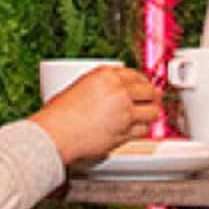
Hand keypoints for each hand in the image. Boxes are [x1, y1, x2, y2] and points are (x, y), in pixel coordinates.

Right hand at [33, 66, 163, 165]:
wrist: (56, 133)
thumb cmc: (60, 113)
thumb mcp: (80, 86)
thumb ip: (100, 86)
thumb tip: (112, 90)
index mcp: (106, 75)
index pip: (136, 75)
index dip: (143, 83)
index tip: (144, 87)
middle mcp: (119, 90)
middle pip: (150, 91)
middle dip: (152, 97)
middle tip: (152, 101)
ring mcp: (124, 111)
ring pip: (152, 112)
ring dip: (151, 114)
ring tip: (148, 116)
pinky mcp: (125, 131)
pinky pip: (144, 130)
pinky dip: (143, 130)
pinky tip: (139, 129)